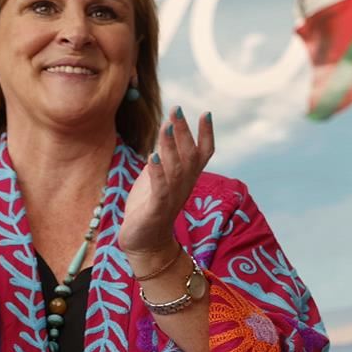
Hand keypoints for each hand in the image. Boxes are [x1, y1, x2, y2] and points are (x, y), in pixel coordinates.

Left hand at [120, 108, 215, 268]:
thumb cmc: (150, 206)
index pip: (203, 153)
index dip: (206, 134)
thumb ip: (165, 156)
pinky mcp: (157, 209)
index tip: (206, 113)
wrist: (144, 242)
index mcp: (186, 178)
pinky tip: (153, 157)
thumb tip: (168, 129)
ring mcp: (172, 197)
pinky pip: (160, 189)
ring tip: (167, 126)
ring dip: (171, 147)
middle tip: (177, 109)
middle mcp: (184, 186)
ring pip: (176, 169)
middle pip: (189, 156)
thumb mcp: (158, 176)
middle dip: (184, 132)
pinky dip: (158, 172)